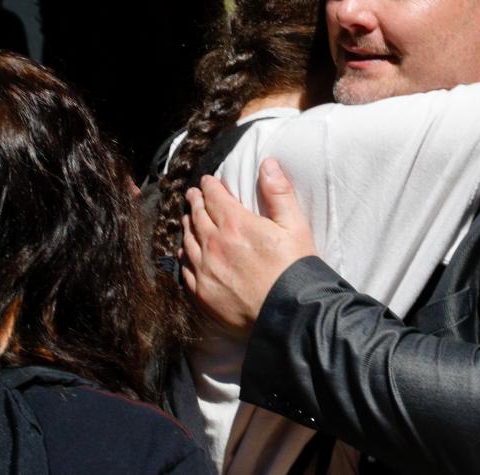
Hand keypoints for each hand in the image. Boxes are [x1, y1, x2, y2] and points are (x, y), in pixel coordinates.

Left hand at [181, 159, 316, 339]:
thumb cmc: (295, 269)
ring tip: (188, 218)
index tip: (207, 181)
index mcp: (236, 224)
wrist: (288, 315)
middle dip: (195, 202)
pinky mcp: (202, 294)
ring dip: (187, 226)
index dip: (209, 186)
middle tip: (193, 195)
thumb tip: (268, 163)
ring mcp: (205, 270)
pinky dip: (184, 256)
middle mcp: (214, 245)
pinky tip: (185, 253)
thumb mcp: (295, 226)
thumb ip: (279, 193)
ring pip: (187, 241)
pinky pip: (185, 269)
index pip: (214, 197)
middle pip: (197, 216)